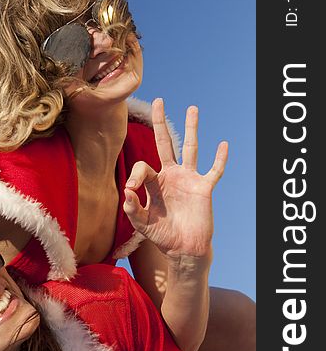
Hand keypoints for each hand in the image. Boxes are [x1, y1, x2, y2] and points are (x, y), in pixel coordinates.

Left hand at [124, 99, 227, 259]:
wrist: (183, 249)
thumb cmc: (162, 236)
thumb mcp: (142, 224)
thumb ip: (132, 209)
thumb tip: (126, 191)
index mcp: (155, 183)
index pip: (143, 167)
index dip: (135, 175)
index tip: (131, 190)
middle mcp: (171, 176)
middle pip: (166, 144)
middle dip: (160, 123)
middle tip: (158, 101)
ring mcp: (189, 180)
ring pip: (191, 148)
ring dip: (192, 128)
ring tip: (192, 108)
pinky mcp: (204, 188)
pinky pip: (214, 170)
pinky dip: (219, 159)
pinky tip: (223, 145)